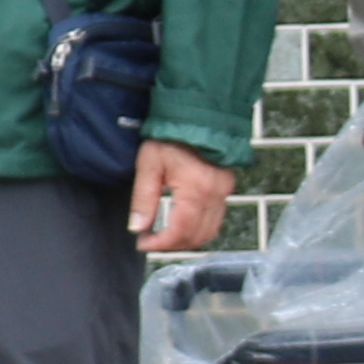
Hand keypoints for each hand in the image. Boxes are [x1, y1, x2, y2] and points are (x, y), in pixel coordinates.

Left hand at [129, 136, 236, 256]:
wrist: (195, 119)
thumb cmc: (170, 138)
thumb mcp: (148, 165)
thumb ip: (143, 199)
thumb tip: (137, 228)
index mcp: (196, 187)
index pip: (181, 230)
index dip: (161, 243)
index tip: (143, 244)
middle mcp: (216, 193)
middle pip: (198, 235)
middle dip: (172, 244)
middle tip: (150, 241)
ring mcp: (224, 192)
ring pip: (210, 232)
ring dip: (186, 240)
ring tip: (162, 237)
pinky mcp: (226, 190)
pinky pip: (215, 220)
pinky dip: (198, 230)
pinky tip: (179, 226)